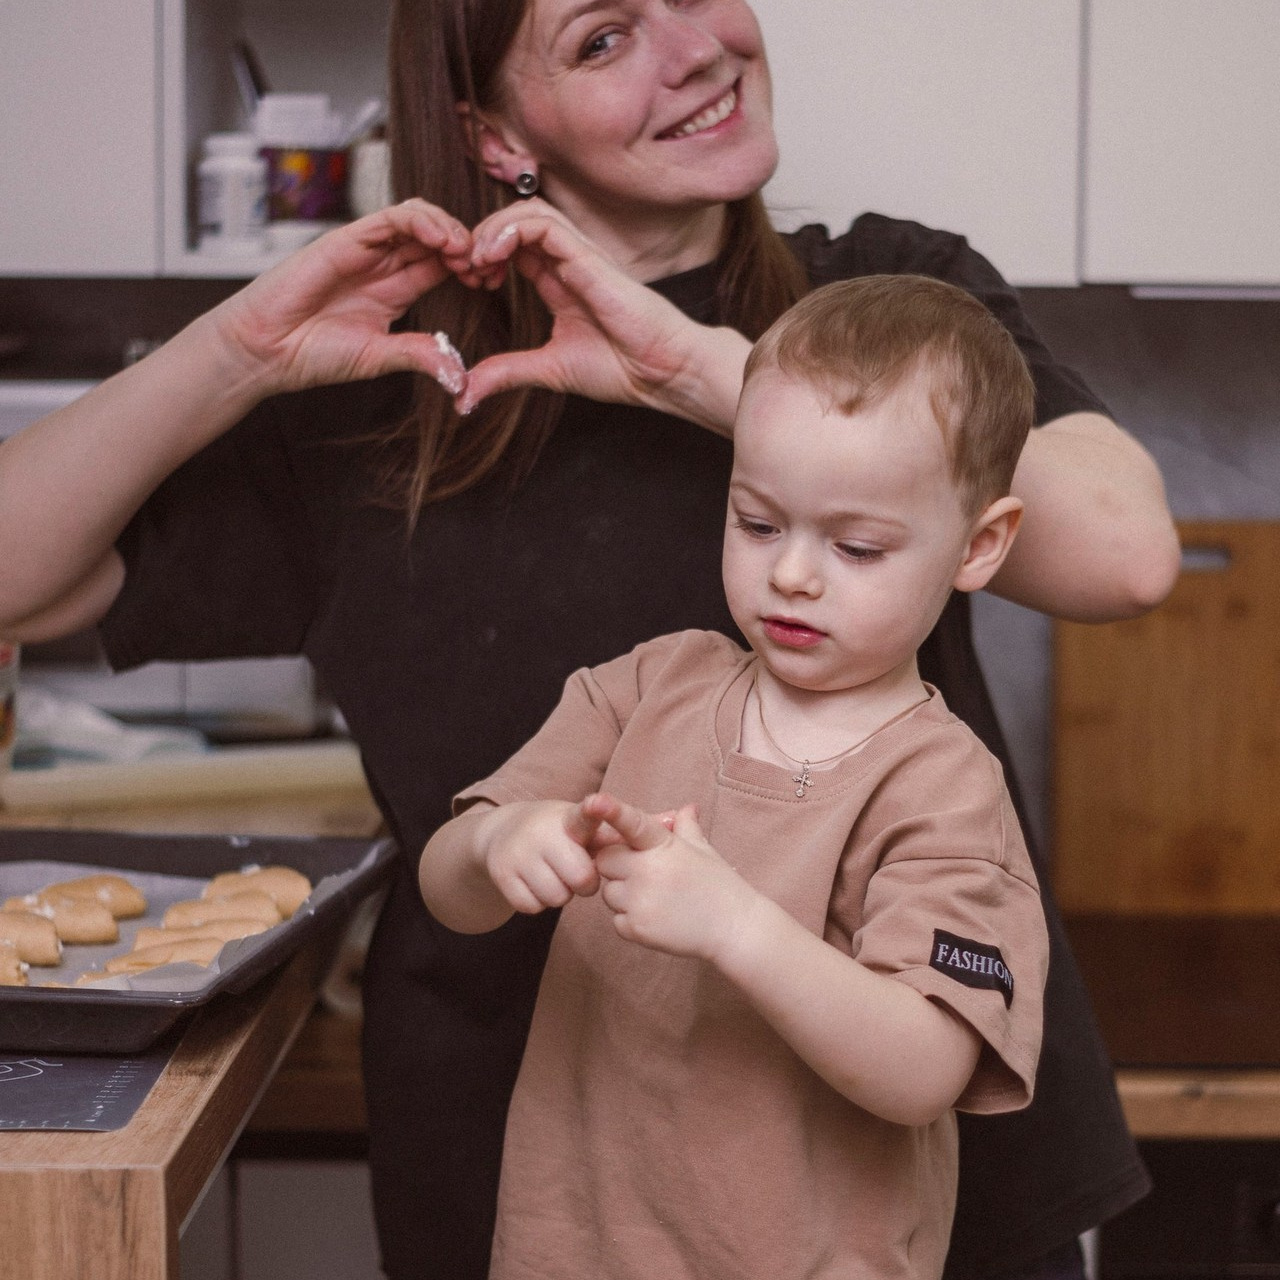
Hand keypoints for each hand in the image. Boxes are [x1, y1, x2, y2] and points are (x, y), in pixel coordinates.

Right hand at [208, 199, 474, 396]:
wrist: (265, 349)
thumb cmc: (313, 354)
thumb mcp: (378, 357)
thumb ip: (418, 356)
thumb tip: (459, 374)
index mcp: (395, 290)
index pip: (441, 264)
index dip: (470, 266)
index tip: (491, 282)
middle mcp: (384, 265)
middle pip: (436, 238)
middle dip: (467, 246)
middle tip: (488, 265)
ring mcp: (366, 249)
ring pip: (419, 220)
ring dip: (450, 229)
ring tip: (467, 252)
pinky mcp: (347, 238)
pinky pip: (391, 218)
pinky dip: (421, 221)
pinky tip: (442, 239)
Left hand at [458, 202, 744, 430]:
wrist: (661, 372)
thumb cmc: (621, 369)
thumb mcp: (547, 370)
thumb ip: (507, 373)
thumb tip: (465, 395)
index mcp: (559, 283)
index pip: (515, 246)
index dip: (484, 254)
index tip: (470, 282)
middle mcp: (568, 262)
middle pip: (517, 220)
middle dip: (481, 236)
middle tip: (464, 267)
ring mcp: (579, 255)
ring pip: (528, 211)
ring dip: (492, 228)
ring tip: (476, 259)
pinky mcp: (588, 256)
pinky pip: (544, 223)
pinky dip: (512, 230)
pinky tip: (494, 256)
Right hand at [479, 799, 611, 916]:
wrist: (502, 831)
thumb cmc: (557, 834)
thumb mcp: (581, 828)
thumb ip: (611, 836)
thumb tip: (656, 831)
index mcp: (570, 820)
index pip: (584, 815)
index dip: (595, 809)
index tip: (596, 802)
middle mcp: (543, 832)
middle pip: (581, 879)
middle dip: (583, 884)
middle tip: (573, 871)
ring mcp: (519, 852)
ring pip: (556, 898)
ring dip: (560, 895)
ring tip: (553, 875)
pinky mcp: (501, 873)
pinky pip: (531, 907)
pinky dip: (537, 903)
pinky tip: (534, 883)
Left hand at [585, 792, 759, 959]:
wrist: (735, 929)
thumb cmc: (720, 886)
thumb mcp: (704, 850)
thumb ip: (686, 826)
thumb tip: (686, 807)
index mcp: (664, 845)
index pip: (633, 823)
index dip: (613, 811)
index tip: (596, 800)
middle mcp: (647, 870)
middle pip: (605, 860)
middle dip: (617, 865)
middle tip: (642, 874)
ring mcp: (640, 901)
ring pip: (608, 893)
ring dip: (623, 895)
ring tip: (655, 899)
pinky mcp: (636, 929)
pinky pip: (616, 920)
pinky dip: (630, 921)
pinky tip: (657, 918)